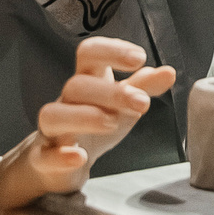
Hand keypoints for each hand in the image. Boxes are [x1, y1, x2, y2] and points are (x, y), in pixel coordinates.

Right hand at [0, 35, 175, 212]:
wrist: (59, 164)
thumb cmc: (94, 123)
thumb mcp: (122, 104)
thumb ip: (143, 87)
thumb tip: (169, 72)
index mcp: (87, 81)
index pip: (89, 52)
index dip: (112, 50)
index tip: (140, 57)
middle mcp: (66, 101)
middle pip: (76, 85)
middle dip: (111, 92)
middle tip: (142, 103)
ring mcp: (52, 130)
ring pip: (52, 115)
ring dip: (83, 117)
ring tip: (112, 123)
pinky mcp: (44, 159)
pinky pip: (44, 156)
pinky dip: (60, 156)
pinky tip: (80, 157)